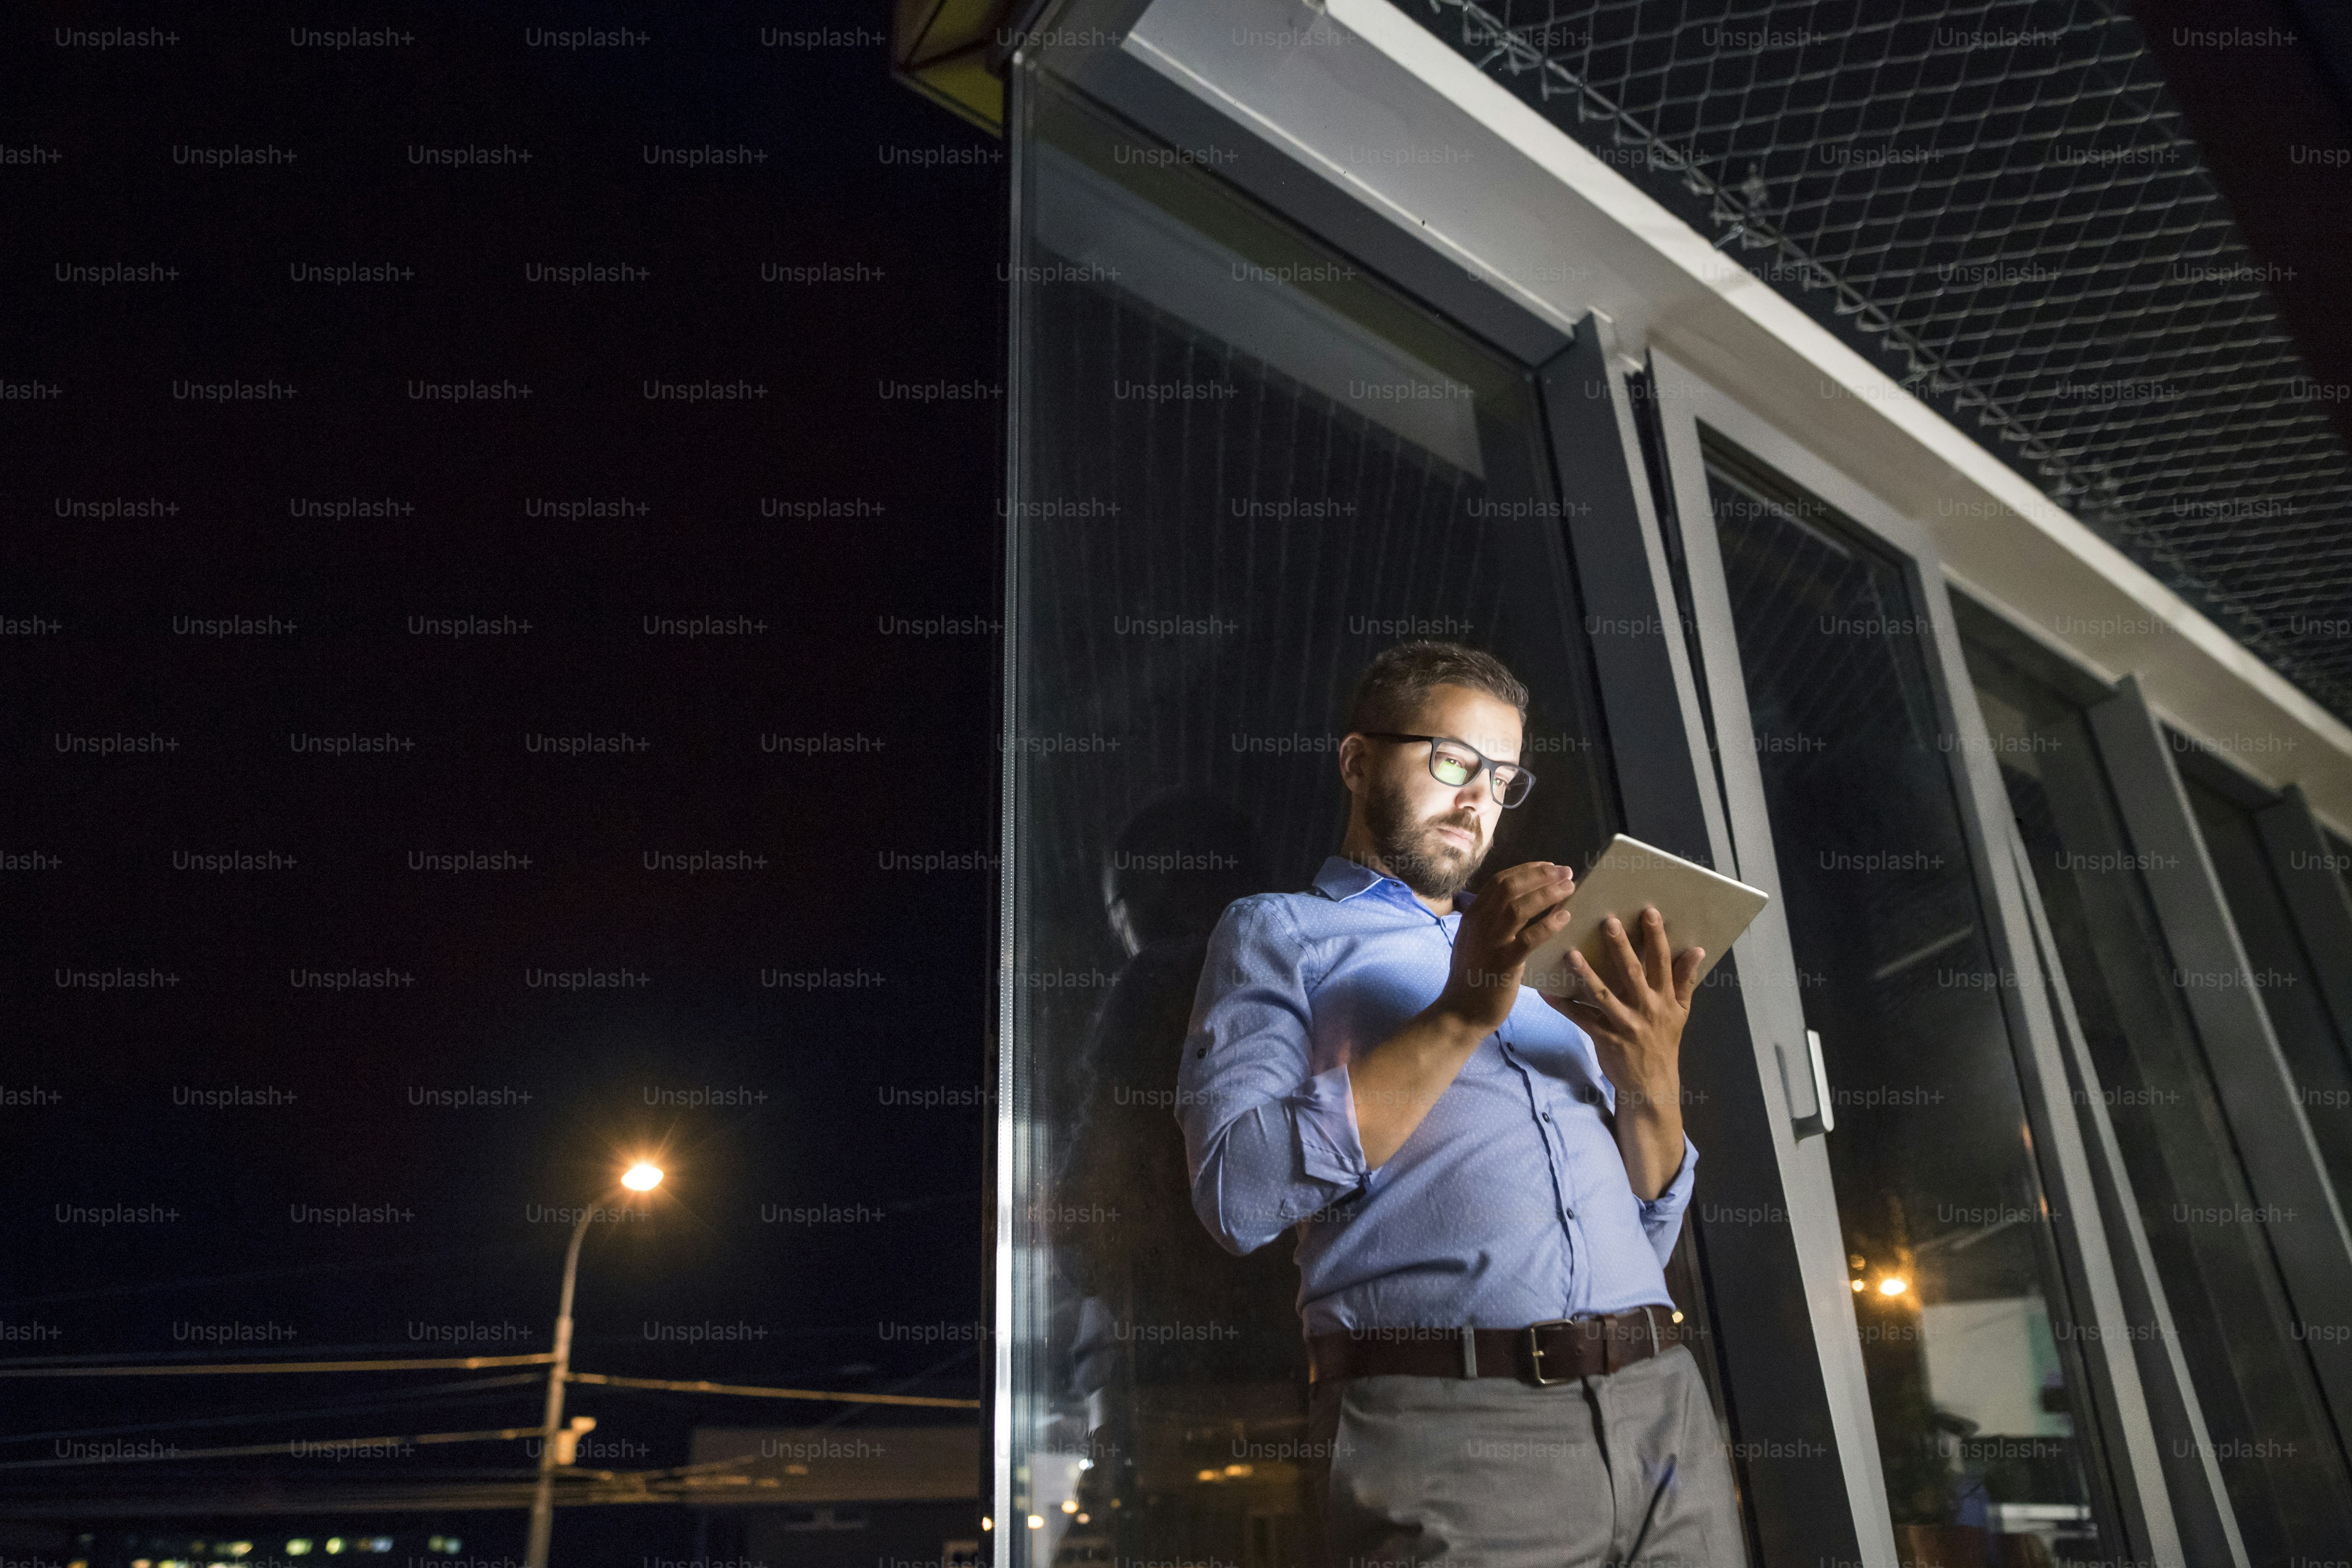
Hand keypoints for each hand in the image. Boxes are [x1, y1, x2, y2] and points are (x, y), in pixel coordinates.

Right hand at [1432, 861, 1575, 1037]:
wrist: (1460, 1012)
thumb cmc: (1472, 977)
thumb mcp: (1476, 940)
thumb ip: (1493, 921)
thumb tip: (1524, 903)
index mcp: (1472, 915)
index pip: (1500, 881)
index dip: (1527, 870)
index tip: (1550, 866)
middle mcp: (1478, 923)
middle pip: (1511, 887)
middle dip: (1541, 875)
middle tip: (1566, 872)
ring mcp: (1489, 942)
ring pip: (1519, 907)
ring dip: (1548, 894)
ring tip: (1570, 888)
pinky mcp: (1502, 964)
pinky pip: (1528, 939)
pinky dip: (1548, 925)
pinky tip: (1565, 918)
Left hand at [1544, 906, 1701, 1111]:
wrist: (1651, 1086)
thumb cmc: (1664, 1042)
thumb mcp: (1681, 1012)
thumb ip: (1685, 980)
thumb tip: (1697, 950)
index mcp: (1664, 999)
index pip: (1662, 963)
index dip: (1656, 937)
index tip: (1649, 912)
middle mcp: (1646, 1009)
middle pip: (1632, 973)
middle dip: (1621, 947)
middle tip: (1608, 921)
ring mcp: (1624, 1024)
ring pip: (1603, 994)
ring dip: (1586, 974)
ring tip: (1570, 953)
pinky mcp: (1604, 1038)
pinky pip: (1580, 1018)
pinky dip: (1563, 1005)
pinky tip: (1547, 992)